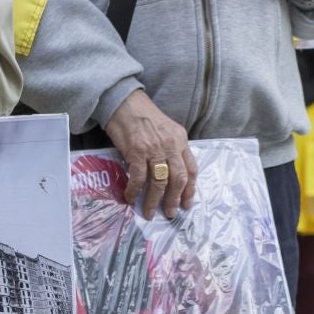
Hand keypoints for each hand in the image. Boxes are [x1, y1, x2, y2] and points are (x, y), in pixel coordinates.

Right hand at [104, 89, 196, 218]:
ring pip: (160, 181)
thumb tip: (169, 172)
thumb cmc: (142, 114)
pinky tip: (130, 197)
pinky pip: (139, 177)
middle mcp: (171, 145)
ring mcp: (154, 149)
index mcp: (181, 140)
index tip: (186, 204)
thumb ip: (171, 148)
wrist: (123, 100)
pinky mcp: (136, 151)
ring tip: (149, 212)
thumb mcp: (166, 129)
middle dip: (174, 200)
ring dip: (154, 200)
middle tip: (169, 213)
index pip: (191, 169)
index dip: (190, 190)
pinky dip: (135, 190)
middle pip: (178, 179)